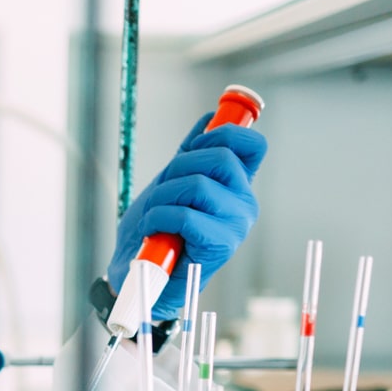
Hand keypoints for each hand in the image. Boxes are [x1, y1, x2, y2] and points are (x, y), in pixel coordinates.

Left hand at [108, 113, 267, 319]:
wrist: (139, 273)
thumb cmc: (155, 229)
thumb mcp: (171, 181)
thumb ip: (192, 153)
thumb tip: (209, 118)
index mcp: (238, 185)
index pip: (252, 145)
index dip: (223, 134)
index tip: (194, 146)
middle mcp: (244, 203)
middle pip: (220, 157)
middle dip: (178, 166)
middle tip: (162, 190)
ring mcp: (236, 225)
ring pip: (198, 185)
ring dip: (163, 196)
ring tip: (154, 215)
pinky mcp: (220, 246)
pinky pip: (185, 215)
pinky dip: (158, 218)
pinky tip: (154, 230)